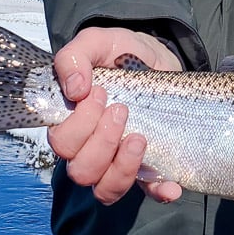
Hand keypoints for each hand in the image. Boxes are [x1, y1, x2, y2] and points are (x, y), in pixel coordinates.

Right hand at [48, 27, 183, 204]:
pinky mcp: (148, 167)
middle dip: (102, 142)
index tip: (99, 93)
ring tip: (140, 137)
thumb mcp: (97, 42)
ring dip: (122, 167)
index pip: (62, 144)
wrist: (157, 57)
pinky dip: (159, 192)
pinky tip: (171, 185)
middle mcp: (91, 149)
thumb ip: (75, 56)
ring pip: (106, 189)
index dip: (78, 126)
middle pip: (81, 171)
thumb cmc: (121, 53)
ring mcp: (118, 161)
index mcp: (72, 123)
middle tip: (122, 110)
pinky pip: (149, 192)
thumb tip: (75, 89)